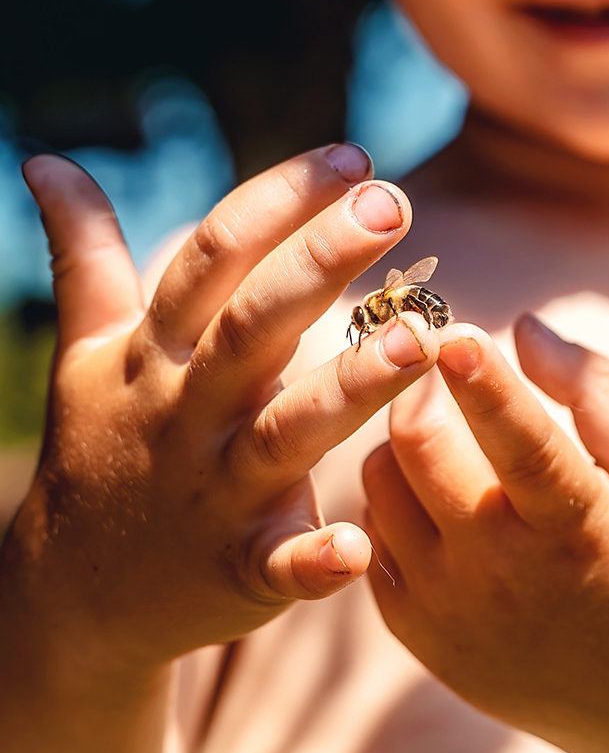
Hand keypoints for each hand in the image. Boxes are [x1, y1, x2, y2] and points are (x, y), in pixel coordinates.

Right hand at [5, 147, 439, 671]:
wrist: (74, 593)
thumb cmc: (102, 454)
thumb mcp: (87, 354)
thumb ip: (85, 259)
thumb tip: (47, 163)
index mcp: (156, 358)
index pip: (213, 260)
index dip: (278, 203)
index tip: (353, 158)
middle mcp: (187, 416)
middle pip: (253, 329)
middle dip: (320, 263)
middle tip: (392, 206)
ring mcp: (214, 495)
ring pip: (286, 434)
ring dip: (348, 389)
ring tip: (416, 341)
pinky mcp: (238, 571)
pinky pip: (279, 565)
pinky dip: (315, 559)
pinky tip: (359, 544)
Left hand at [363, 314, 608, 752]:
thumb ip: (601, 391)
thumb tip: (523, 327)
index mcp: (575, 526)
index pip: (521, 443)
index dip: (485, 383)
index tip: (454, 329)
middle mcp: (501, 572)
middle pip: (420, 450)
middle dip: (420, 387)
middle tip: (435, 363)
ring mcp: (449, 609)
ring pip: (379, 486)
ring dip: (401, 440)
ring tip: (442, 437)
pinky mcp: (416, 633)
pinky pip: (369, 537)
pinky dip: (390, 499)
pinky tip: (433, 499)